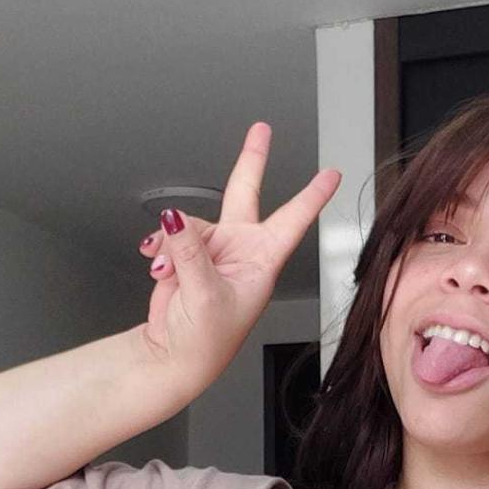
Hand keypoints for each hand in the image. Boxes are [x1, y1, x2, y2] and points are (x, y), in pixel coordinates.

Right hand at [137, 122, 339, 391]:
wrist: (173, 356)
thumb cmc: (205, 341)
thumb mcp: (204, 294)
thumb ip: (190, 251)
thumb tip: (175, 219)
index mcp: (261, 262)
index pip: (293, 220)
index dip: (312, 196)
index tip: (332, 174)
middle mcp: (240, 251)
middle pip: (246, 194)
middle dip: (251, 161)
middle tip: (261, 131)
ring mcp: (212, 251)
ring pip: (192, 222)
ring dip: (175, 241)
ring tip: (168, 269)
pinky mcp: (186, 256)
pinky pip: (171, 234)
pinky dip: (160, 246)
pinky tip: (157, 263)